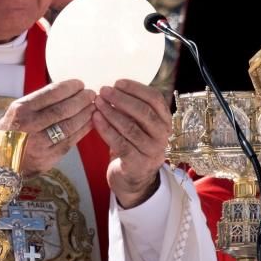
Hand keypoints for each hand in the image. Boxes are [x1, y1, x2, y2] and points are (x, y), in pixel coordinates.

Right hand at [0, 79, 94, 175]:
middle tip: (91, 93)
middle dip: (81, 99)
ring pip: (69, 126)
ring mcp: (38, 144)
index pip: (51, 94)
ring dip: (85, 114)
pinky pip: (70, 142)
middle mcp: (29, 126)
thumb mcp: (17, 111)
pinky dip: (83, 130)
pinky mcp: (46, 159)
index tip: (80, 83)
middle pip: (63, 109)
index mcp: (21, 110)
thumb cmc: (10, 131)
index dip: (69, 87)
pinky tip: (89, 122)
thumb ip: (39, 102)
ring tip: (93, 106)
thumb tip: (68, 90)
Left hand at [92, 79, 171, 208]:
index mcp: (165, 120)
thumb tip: (113, 87)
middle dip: (121, 99)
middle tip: (103, 91)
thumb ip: (133, 108)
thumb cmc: (134, 144)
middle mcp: (163, 135)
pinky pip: (120, 143)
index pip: (155, 99)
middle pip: (144, 112)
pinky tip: (95, 118)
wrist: (134, 178)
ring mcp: (152, 151)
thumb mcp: (140, 124)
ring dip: (111, 113)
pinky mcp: (138, 163)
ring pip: (130, 128)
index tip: (117, 82)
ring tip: (97, 103)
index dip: (136, 89)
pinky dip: (106, 129)